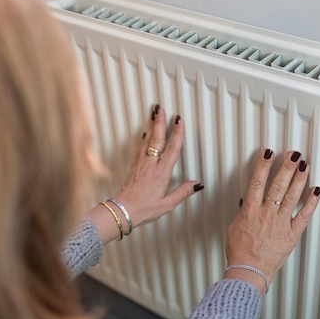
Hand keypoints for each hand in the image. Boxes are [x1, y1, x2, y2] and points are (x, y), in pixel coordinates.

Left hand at [87, 104, 201, 242]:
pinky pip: (140, 148)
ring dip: (151, 126)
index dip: (177, 134)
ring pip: (147, 140)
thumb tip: (197, 184)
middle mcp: (151, 165)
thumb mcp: (167, 204)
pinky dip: (144, 138)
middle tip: (161, 107)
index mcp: (161, 173)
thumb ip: (183, 192)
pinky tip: (145, 133)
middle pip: (157, 139)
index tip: (179, 121)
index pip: (172, 149)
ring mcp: (141, 164)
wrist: (122, 210)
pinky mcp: (133, 166)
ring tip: (153, 113)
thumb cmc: (144, 209)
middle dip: (160, 122)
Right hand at [224, 149, 319, 293]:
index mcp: (251, 210)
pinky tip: (316, 191)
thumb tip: (247, 202)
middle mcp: (267, 214)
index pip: (257, 182)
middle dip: (286, 167)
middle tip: (294, 154)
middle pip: (278, 185)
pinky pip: (304, 216)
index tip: (268, 153)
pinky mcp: (292, 234)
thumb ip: (243, 212)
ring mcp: (281, 223)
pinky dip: (311, 203)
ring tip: (305, 165)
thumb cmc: (240, 252)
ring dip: (299, 179)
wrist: (249, 271)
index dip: (263, 165)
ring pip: (292, 196)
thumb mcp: (235, 227)